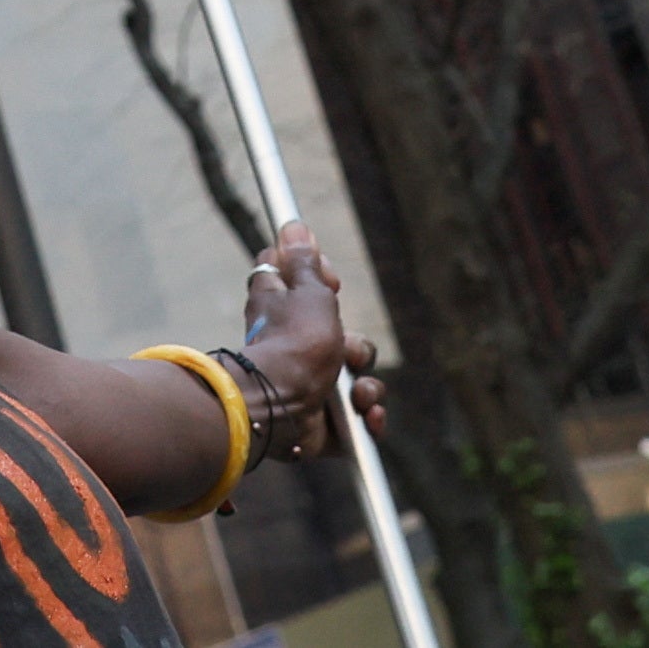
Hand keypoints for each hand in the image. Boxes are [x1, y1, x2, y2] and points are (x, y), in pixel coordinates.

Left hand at [235, 221, 388, 455]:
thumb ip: (305, 263)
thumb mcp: (307, 291)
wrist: (280, 407)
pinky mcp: (324, 424)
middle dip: (357, 347)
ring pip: (357, 381)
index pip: (299, 282)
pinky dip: (368, 419)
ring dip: (367, 387)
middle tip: (348, 351)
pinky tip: (368, 417)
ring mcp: (310, 388)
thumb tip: (292, 225)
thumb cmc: (293, 343)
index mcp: (282, 312)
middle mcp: (295, 349)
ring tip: (358, 394)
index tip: (330, 281)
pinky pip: (359, 419)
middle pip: (343, 338)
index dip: (319, 277)